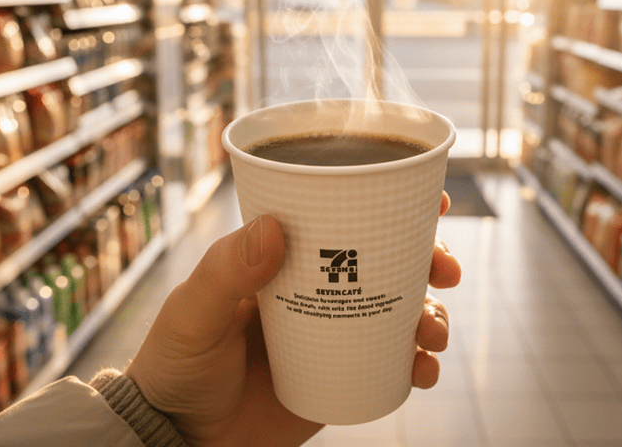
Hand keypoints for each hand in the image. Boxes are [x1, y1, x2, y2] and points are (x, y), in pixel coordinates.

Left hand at [126, 192, 459, 446]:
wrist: (179, 438)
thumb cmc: (176, 366)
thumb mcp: (194, 313)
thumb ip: (225, 271)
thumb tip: (275, 226)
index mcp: (287, 260)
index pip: (345, 218)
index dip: (396, 206)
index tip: (437, 199)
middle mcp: (319, 291)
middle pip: (390, 262)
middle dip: (430, 261)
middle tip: (445, 271)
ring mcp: (336, 336)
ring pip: (402, 312)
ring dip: (432, 314)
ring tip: (431, 334)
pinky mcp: (343, 379)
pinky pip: (394, 366)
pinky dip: (419, 365)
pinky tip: (422, 371)